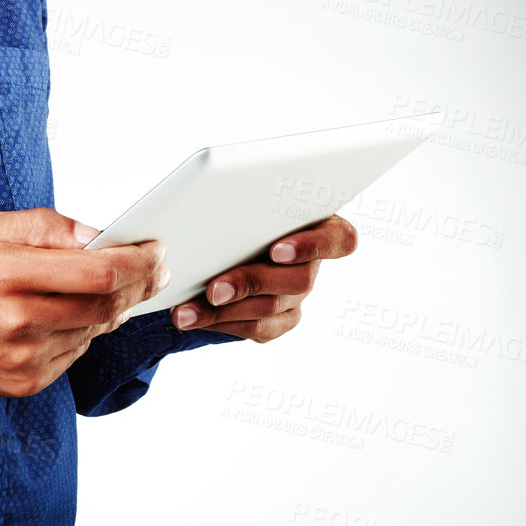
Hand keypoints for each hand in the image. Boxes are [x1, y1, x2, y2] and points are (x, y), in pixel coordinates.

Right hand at [0, 208, 167, 398]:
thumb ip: (43, 226)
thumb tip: (95, 233)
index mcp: (6, 272)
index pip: (95, 269)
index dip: (136, 259)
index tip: (154, 249)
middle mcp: (17, 319)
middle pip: (105, 304)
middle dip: (139, 283)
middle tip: (155, 268)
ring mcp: (23, 356)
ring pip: (95, 330)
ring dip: (116, 307)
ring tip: (120, 287)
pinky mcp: (26, 381)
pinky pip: (76, 353)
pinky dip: (87, 332)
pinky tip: (83, 314)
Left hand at [169, 215, 357, 341]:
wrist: (228, 236)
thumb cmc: (243, 206)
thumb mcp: (249, 197)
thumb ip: (246, 199)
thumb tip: (209, 199)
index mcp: (320, 226)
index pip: (340, 239)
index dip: (312, 246)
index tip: (277, 250)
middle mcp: (313, 264)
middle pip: (297, 280)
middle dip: (250, 284)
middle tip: (213, 289)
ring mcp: (298, 295)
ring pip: (269, 310)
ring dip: (221, 311)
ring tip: (185, 311)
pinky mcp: (281, 321)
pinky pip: (254, 328)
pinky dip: (219, 323)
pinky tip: (191, 317)